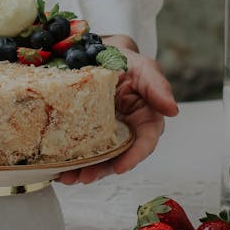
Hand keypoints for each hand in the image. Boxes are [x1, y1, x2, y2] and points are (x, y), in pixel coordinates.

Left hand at [55, 40, 177, 185]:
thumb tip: (173, 110)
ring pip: (98, 158)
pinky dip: (71, 160)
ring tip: (66, 177)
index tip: (120, 167)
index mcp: (146, 118)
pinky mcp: (86, 131)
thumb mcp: (144, 68)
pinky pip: (81, 149)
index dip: (133, 157)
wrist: (100, 52)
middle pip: (118, 157)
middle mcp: (127, 130)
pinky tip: (57, 167)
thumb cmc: (126, 61)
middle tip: (84, 177)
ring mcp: (106, 132)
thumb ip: (158, 86)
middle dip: (101, 170)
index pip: (145, 142)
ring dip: (83, 170)